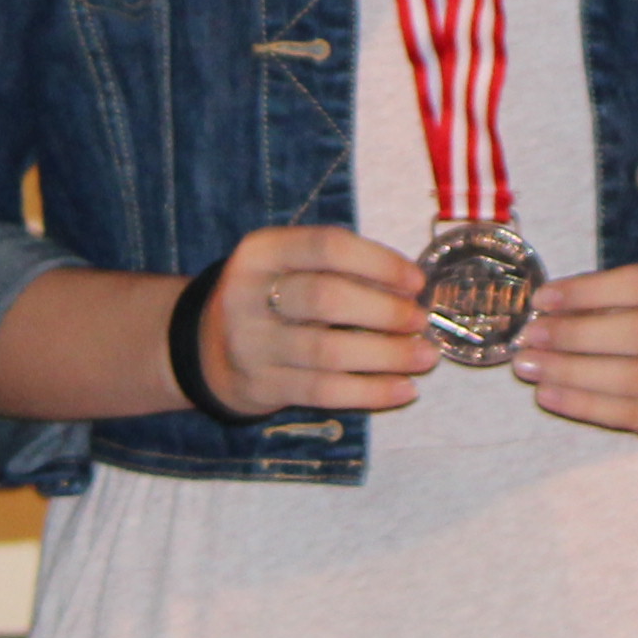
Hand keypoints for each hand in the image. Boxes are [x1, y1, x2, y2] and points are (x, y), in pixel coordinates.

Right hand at [202, 228, 438, 415]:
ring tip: (425, 356)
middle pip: (326, 299)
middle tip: (420, 321)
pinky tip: (405, 389)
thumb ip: (342, 269)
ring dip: (387, 356)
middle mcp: (248, 294)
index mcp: (262, 251)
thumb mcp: (292, 267)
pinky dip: (371, 391)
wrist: (211, 348)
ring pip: (328, 352)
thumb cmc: (275, 298)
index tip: (417, 281)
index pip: (327, 246)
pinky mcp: (261, 385)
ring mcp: (251, 344)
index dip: (379, 262)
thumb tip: (412, 291)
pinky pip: (324, 391)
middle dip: (384, 311)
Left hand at [519, 261, 637, 441]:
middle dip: (577, 335)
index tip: (542, 298)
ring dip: (572, 373)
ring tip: (529, 367)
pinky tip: (548, 394)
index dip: (588, 291)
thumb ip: (596, 300)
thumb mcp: (635, 297)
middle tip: (530, 336)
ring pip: (633, 379)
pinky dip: (582, 405)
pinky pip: (628, 414)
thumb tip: (542, 312)